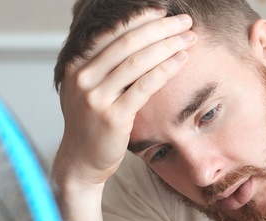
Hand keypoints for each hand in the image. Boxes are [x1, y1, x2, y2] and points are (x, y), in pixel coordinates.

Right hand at [52, 8, 196, 191]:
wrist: (81, 161)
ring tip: (189, 38)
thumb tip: (135, 36)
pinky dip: (166, 69)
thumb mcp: (88, 89)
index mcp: (76, 65)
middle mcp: (82, 78)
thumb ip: (102, 65)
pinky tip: (182, 60)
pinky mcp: (113, 117)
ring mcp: (96, 98)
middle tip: (184, 21)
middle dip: (160, 28)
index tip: (163, 12)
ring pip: (138, 61)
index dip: (140, 19)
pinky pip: (144, 86)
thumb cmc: (92, 123)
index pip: (112, 32)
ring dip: (168, 45)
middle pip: (127, 42)